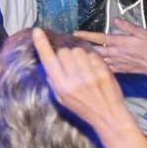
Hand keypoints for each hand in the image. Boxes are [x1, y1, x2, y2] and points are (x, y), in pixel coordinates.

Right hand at [30, 28, 146, 147]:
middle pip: (64, 52)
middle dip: (64, 54)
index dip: (41, 44)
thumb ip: (54, 80)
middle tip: (69, 63)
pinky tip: (92, 67)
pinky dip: (90, 58)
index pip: (48, 60)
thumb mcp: (61, 99)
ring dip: (77, 54)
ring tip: (81, 65)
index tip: (37, 31)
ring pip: (77, 50)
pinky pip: (92, 54)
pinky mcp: (103, 71)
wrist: (109, 116)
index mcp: (62, 86)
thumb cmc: (83, 108)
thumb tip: (48, 61)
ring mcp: (90, 74)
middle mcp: (75, 79)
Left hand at [77, 18, 146, 82]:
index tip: (75, 33)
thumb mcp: (142, 32)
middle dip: (83, 47)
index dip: (87, 36)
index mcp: (120, 43)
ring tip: (77, 54)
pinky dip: (97, 66)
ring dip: (88, 57)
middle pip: (95, 50)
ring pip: (99, 60)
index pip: (100, 38)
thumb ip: (127, 27)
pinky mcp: (121, 70)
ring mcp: (118, 63)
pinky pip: (106, 68)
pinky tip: (90, 64)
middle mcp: (116, 53)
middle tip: (71, 45)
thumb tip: (115, 20)